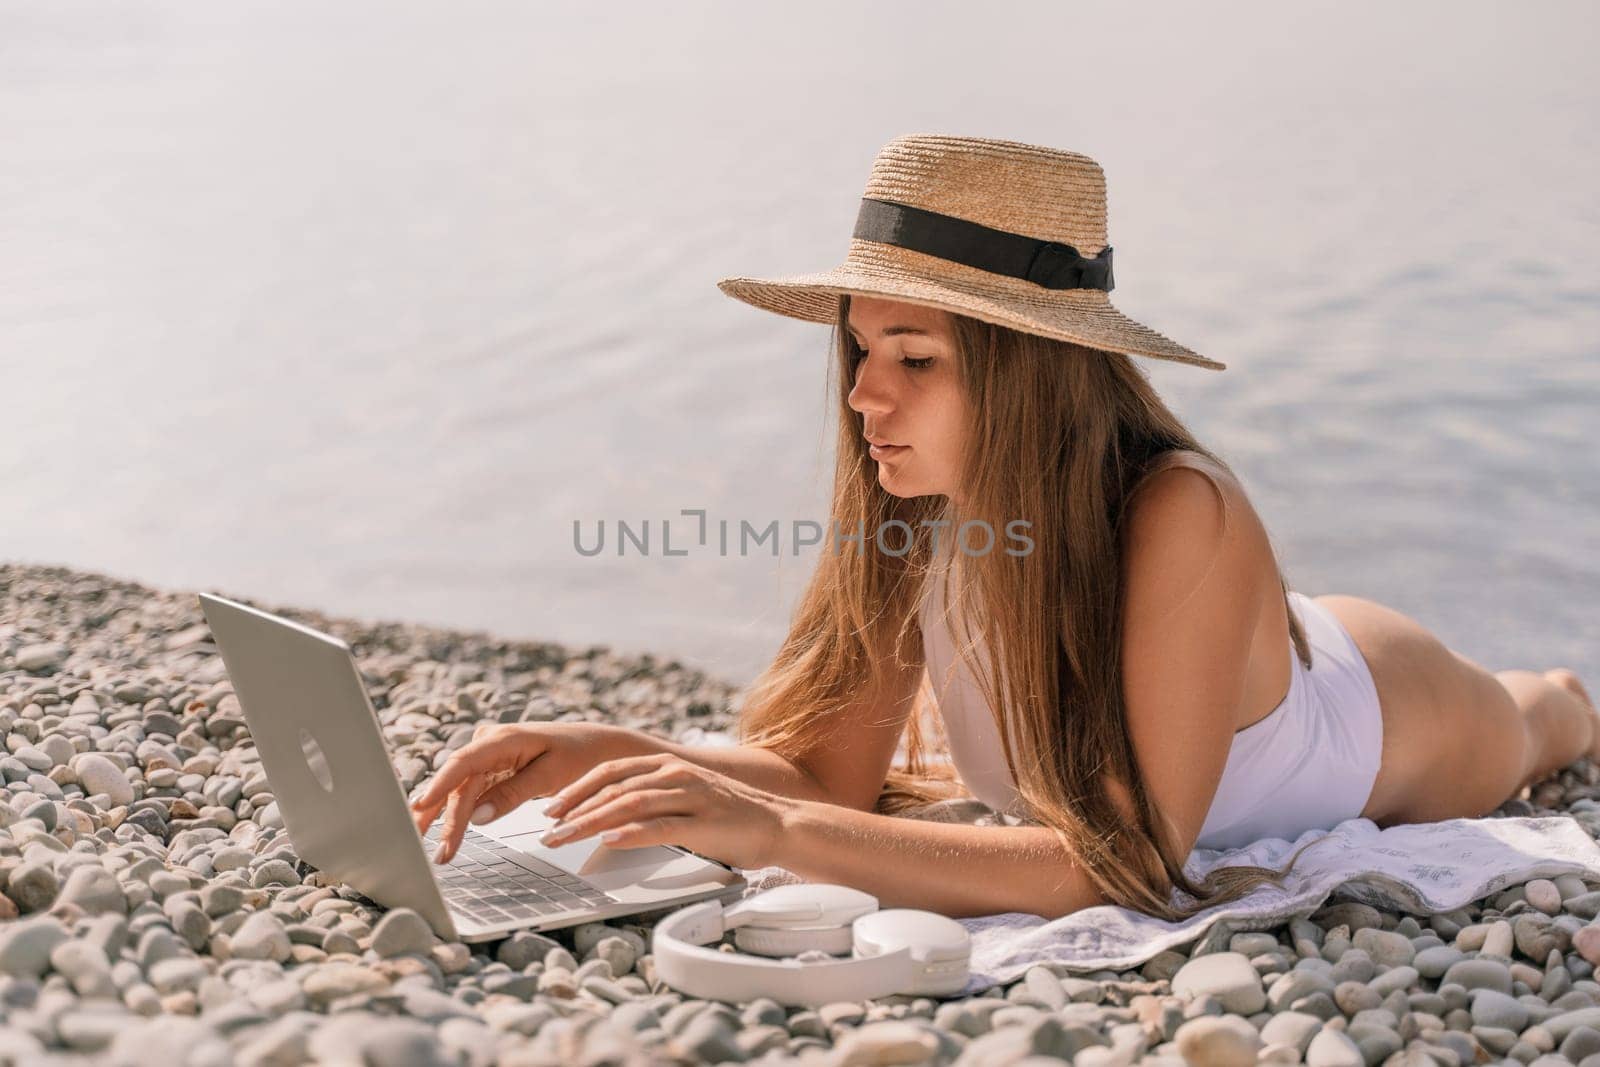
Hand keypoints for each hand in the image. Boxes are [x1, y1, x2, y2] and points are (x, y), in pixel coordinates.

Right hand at [409, 721, 628, 863]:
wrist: (596, 746)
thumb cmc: (579, 756)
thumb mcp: (551, 776)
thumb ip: (513, 794)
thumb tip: (477, 817)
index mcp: (504, 738)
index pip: (462, 763)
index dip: (438, 786)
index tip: (419, 807)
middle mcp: (489, 742)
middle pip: (457, 782)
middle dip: (441, 817)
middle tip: (434, 851)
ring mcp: (487, 754)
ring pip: (460, 790)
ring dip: (448, 821)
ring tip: (440, 853)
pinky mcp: (490, 767)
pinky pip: (469, 791)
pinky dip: (459, 814)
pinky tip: (447, 835)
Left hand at [539, 752, 791, 870]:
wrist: (779, 823)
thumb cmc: (730, 818)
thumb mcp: (685, 801)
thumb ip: (653, 802)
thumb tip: (610, 819)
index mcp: (668, 766)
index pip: (611, 772)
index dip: (577, 788)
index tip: (552, 808)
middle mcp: (675, 774)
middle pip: (613, 788)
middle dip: (575, 809)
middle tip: (547, 829)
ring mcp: (690, 796)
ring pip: (629, 805)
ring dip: (591, 822)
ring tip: (565, 838)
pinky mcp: (702, 822)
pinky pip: (660, 826)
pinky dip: (631, 834)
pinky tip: (609, 841)